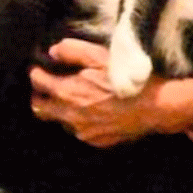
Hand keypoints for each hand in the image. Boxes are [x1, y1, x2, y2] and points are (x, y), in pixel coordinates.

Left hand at [29, 38, 192, 147]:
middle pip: (40, 108)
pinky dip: (78, 120)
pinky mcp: (96, 141)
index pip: (38, 83)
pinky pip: (79, 130)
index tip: (39, 68)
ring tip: (71, 97)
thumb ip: (71, 51)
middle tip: (46, 85)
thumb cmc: (127, 79)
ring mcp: (83, 131)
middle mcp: (71, 116)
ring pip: (60, 121)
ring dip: (60, 109)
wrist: (155, 107)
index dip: (36, 73)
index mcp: (68, 93)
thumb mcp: (99, 56)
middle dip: (39, 95)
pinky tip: (91, 109)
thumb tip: (53, 52)